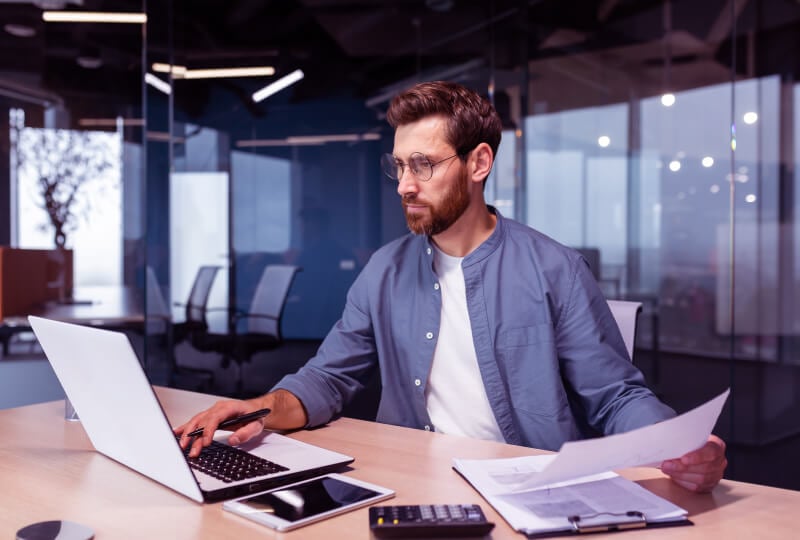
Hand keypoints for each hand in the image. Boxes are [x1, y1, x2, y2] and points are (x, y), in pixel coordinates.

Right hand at [173, 390, 307, 457]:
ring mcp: (213, 411)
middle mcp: (218, 408)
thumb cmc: (256, 416)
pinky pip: (196, 421)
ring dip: (188, 433)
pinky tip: (177, 433)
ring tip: (182, 446)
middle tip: (191, 450)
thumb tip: (233, 440)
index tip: (205, 443)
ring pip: (196, 421)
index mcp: (229, 407)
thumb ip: (246, 432)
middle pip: (202, 420)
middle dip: (195, 436)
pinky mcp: (209, 416)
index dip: (208, 430)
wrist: (256, 410)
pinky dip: (186, 427)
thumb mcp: (257, 425)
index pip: (215, 418)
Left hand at [661, 434, 726, 492]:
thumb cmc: (691, 442)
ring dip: (680, 475)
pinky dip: (683, 482)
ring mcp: (716, 475)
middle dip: (682, 468)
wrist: (694, 449)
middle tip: (667, 465)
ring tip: (668, 470)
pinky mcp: (710, 485)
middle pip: (705, 468)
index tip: (683, 459)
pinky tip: (674, 476)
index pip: (711, 452)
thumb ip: (683, 440)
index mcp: (717, 446)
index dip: (697, 457)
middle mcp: (720, 461)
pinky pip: (697, 487)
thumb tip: (669, 444)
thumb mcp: (689, 436)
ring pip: (701, 480)